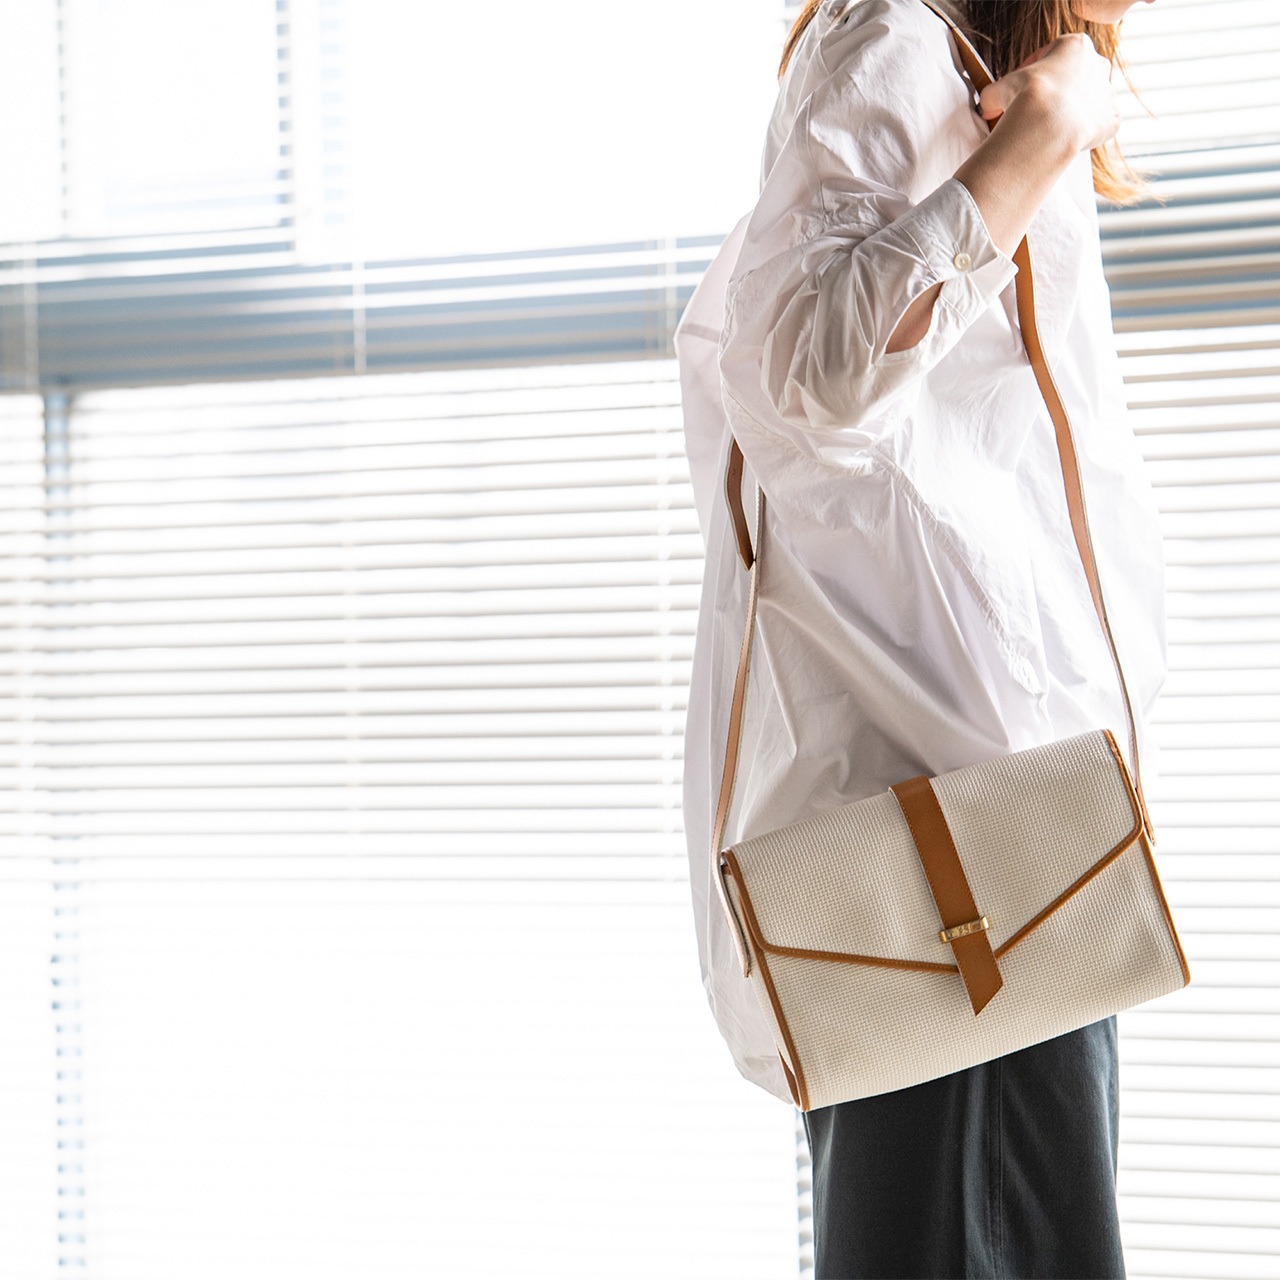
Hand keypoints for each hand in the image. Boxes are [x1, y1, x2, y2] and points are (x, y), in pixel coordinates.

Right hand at [976, 32, 1121, 154]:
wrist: (1048, 128)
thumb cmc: (1024, 101)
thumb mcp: (997, 91)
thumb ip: (993, 94)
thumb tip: (987, 107)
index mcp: (1075, 46)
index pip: (1050, 55)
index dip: (1029, 72)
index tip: (1018, 89)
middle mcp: (1097, 64)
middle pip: (1075, 76)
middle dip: (1056, 91)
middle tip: (1034, 110)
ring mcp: (1107, 92)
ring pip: (1088, 101)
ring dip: (1070, 111)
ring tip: (1048, 129)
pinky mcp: (1111, 120)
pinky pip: (1096, 126)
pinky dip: (1081, 133)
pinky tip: (1063, 141)